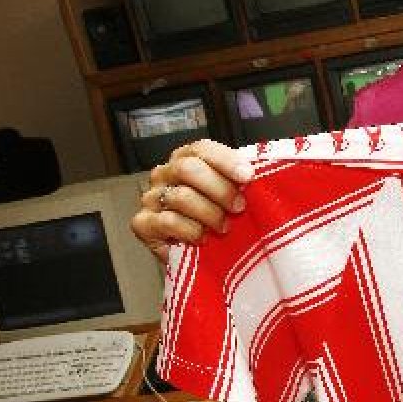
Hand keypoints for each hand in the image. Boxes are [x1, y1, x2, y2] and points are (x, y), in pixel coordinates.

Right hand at [130, 139, 252, 262]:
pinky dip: (191, 231)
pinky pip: (167, 221)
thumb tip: (260, 171)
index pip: (202, 149)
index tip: (248, 176)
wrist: (197, 252)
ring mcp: (150, 197)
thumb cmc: (217, 215)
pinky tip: (203, 239)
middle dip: (220, 189)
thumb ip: (239, 179)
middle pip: (188, 169)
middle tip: (239, 207)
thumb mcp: (231, 193)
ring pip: (180, 197)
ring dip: (209, 214)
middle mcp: (164, 173)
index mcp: (186, 158)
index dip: (226, 160)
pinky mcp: (142, 223)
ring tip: (224, 227)